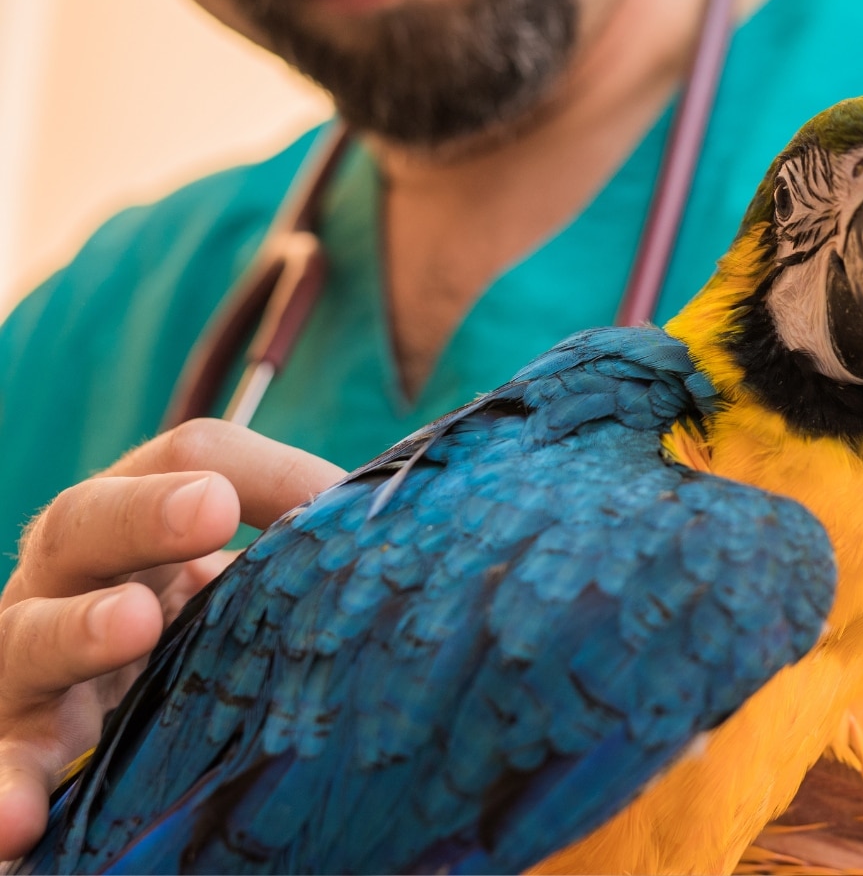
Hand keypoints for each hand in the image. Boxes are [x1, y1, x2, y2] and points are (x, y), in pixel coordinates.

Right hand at [0, 419, 343, 859]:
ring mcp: (32, 660)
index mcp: (140, 519)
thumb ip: (298, 558)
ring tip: (133, 627)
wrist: (114, 717)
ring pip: (31, 632)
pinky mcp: (15, 747)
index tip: (336, 498)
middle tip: (208, 509)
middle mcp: (73, 574)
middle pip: (89, 518)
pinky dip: (3, 791)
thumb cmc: (203, 630)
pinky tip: (21, 824)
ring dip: (78, 628)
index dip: (262, 466)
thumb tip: (405, 538)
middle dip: (147, 512)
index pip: (189, 456)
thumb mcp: (243, 583)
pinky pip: (1, 764)